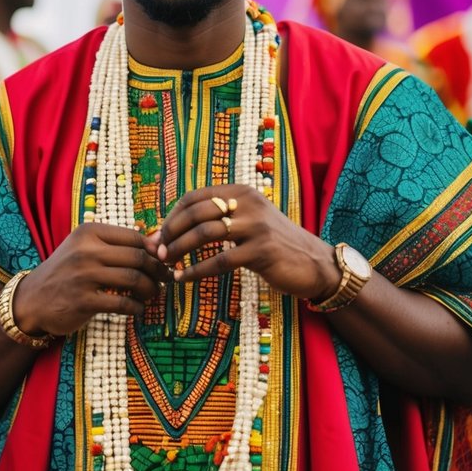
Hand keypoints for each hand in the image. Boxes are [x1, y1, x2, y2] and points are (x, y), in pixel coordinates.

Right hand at [12, 223, 169, 337]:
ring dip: (150, 289)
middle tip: (165, 279)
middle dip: (157, 270)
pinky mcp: (84, 301)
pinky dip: (136, 307)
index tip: (164, 261)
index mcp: (89, 232)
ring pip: (133, 279)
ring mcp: (84, 276)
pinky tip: (137, 309)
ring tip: (153, 293)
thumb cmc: (66, 271)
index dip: (155, 250)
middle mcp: (86, 251)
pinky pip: (122, 303)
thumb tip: (159, 241)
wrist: (32, 299)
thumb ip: (119, 244)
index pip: (134, 237)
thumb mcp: (86, 249)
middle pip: (137, 257)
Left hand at [150, 184, 337, 300]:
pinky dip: (196, 270)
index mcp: (241, 192)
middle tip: (157, 252)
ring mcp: (256, 226)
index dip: (172, 216)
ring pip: (205, 233)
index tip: (159, 235)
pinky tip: (183, 278)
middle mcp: (248, 203)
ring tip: (166, 264)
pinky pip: (220, 260)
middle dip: (171, 233)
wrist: (314, 263)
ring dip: (179, 250)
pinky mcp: (261, 251)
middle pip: (196, 212)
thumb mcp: (248, 221)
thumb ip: (218, 220)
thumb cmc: (273, 244)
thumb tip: (173, 229)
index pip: (194, 196)